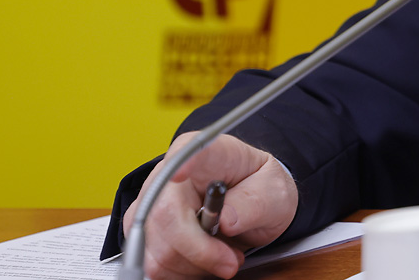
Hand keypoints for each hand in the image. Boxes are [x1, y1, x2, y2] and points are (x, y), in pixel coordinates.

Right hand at [122, 131, 297, 279]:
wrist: (254, 204)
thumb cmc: (261, 189)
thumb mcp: (273, 193)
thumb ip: (253, 204)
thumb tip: (226, 220)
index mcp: (207, 152)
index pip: (188, 151)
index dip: (183, 162)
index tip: (181, 173)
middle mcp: (169, 174)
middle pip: (164, 216)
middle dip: (201, 250)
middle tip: (232, 259)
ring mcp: (151, 204)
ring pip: (157, 249)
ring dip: (194, 265)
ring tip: (222, 255)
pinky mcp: (144, 232)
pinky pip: (153, 265)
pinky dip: (182, 272)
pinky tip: (203, 261)